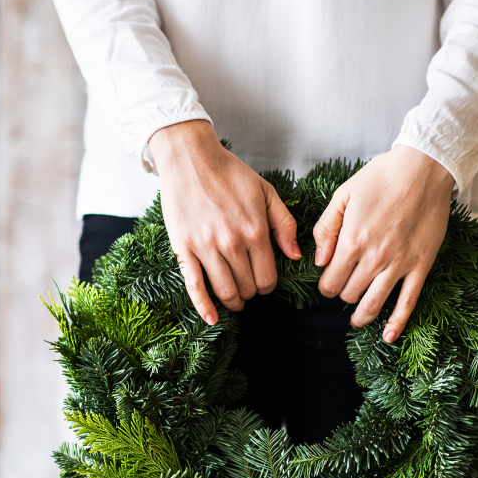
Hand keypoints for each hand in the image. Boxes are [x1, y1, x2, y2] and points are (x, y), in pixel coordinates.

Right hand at [149, 120, 299, 323]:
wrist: (191, 158)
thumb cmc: (230, 174)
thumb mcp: (266, 193)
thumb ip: (285, 225)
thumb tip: (295, 256)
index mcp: (255, 230)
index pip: (267, 278)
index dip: (268, 286)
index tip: (264, 282)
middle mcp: (232, 243)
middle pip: (248, 288)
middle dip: (252, 292)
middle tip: (249, 287)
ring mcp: (206, 247)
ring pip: (225, 291)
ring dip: (233, 301)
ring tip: (236, 299)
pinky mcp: (183, 248)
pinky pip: (194, 286)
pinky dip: (203, 307)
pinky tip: (212, 319)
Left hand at [314, 145, 454, 338]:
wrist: (423, 168)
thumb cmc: (381, 177)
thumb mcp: (343, 195)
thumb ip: (326, 229)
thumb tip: (318, 261)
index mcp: (351, 241)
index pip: (329, 281)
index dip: (325, 286)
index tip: (328, 281)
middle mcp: (374, 258)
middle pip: (349, 294)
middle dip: (342, 294)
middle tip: (344, 288)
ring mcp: (399, 264)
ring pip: (373, 304)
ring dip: (361, 316)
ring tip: (356, 320)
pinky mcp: (421, 266)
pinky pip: (408, 302)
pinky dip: (398, 323)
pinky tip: (389, 336)